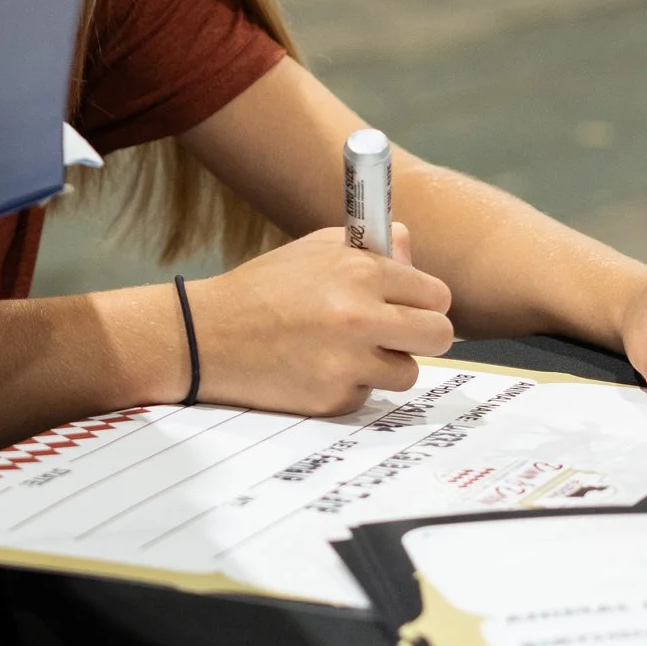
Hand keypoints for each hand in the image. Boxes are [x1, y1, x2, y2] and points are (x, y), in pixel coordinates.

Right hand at [187, 222, 454, 416]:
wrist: (207, 336)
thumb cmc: (261, 288)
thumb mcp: (312, 250)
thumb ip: (367, 248)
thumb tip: (411, 250)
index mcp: (359, 271)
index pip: (436, 293)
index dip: (424, 301)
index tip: (409, 305)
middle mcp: (359, 315)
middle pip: (439, 335)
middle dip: (424, 336)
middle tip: (398, 335)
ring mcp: (348, 361)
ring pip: (408, 372)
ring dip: (386, 364)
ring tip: (347, 351)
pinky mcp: (334, 398)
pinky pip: (367, 395)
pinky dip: (350, 385)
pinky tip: (317, 368)